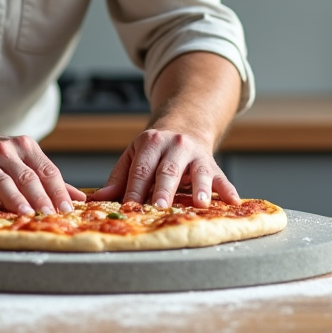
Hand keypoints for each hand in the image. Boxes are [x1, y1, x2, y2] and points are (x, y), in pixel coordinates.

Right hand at [0, 133, 85, 215]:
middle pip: (27, 177)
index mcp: (25, 147)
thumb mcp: (25, 159)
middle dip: (41, 197)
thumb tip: (79, 198)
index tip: (68, 209)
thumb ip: (49, 178)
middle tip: (50, 214)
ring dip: (16, 199)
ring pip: (3, 182)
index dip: (58, 191)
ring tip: (27, 214)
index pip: (47, 170)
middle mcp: (5, 152)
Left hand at [90, 129, 239, 207]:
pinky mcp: (213, 163)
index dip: (134, 189)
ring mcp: (196, 154)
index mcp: (150, 142)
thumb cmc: (155, 149)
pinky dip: (228, 190)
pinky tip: (234, 201)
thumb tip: (97, 199)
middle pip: (167, 170)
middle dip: (163, 189)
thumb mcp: (134, 155)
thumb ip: (119, 179)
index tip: (129, 207)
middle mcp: (174, 145)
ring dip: (200, 188)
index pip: (140, 169)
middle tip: (159, 206)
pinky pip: (222, 177)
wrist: (185, 125)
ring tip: (200, 203)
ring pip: (198, 171)